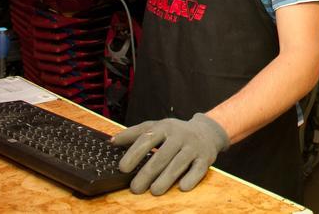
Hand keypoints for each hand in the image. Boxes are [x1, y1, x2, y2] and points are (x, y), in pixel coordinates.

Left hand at [112, 114, 229, 194]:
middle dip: (148, 173)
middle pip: (162, 155)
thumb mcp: (156, 127)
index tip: (122, 168)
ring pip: (179, 163)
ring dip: (166, 178)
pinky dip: (191, 178)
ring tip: (154, 191)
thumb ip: (135, 134)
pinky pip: (198, 169)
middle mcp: (180, 136)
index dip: (134, 153)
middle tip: (135, 188)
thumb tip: (111, 142)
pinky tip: (182, 187)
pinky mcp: (206, 158)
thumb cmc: (175, 133)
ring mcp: (194, 147)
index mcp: (165, 127)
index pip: (148, 138)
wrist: (207, 131)